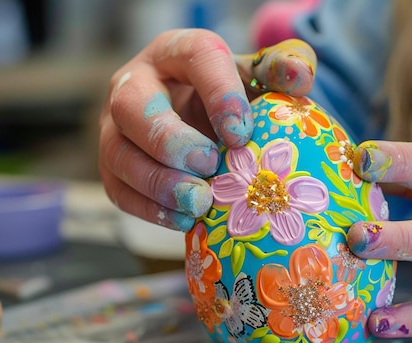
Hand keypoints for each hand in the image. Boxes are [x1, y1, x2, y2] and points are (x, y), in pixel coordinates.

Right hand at [99, 29, 315, 230]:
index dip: (218, 93)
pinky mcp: (113, 166)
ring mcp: (116, 128)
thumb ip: (278, 71)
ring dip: (158, 183)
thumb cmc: (228, 99)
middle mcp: (135, 85)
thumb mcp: (253, 78)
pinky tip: (184, 220)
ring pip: (117, 153)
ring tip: (199, 203)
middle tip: (209, 165)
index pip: (194, 57)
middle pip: (132, 106)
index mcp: (177, 52)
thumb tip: (299, 78)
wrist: (199, 122)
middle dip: (170, 140)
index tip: (242, 133)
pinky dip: (150, 209)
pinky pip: (118, 190)